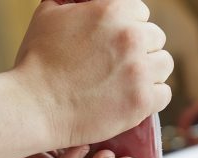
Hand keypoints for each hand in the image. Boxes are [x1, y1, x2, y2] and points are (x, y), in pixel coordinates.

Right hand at [14, 0, 172, 144]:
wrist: (33, 106)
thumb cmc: (36, 64)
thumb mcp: (48, 15)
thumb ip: (71, 1)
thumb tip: (80, 0)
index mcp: (113, 11)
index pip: (141, 14)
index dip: (128, 29)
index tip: (116, 46)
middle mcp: (131, 37)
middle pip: (156, 39)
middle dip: (140, 51)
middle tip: (119, 67)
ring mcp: (138, 71)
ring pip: (164, 65)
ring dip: (149, 73)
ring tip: (127, 84)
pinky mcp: (141, 102)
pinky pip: (164, 94)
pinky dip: (151, 98)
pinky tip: (132, 100)